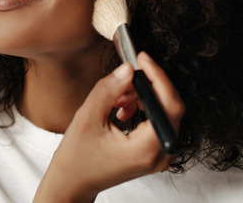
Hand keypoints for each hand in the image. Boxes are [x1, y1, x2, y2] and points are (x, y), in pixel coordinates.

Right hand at [33, 52, 184, 202]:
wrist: (73, 182)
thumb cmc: (77, 158)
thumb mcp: (88, 118)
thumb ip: (109, 90)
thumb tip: (127, 69)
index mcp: (147, 149)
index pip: (169, 105)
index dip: (158, 77)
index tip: (142, 59)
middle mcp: (160, 155)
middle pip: (169, 107)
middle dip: (147, 86)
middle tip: (125, 77)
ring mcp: (160, 155)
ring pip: (163, 111)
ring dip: (142, 97)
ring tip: (117, 98)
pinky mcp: (154, 151)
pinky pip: (157, 120)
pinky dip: (142, 107)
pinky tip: (121, 108)